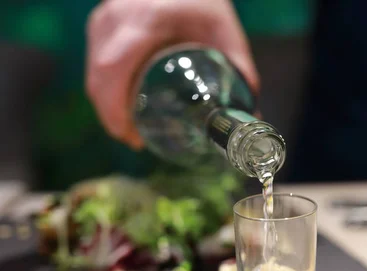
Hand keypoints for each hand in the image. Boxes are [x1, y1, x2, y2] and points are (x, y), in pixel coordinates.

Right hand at [86, 0, 257, 148]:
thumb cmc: (204, 0)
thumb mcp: (226, 31)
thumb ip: (240, 71)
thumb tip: (254, 115)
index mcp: (146, 20)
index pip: (113, 69)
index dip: (115, 108)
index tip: (132, 136)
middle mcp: (116, 18)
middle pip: (98, 77)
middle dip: (111, 115)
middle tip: (136, 140)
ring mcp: (103, 19)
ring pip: (93, 72)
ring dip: (107, 105)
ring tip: (131, 129)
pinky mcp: (100, 24)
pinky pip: (95, 62)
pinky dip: (106, 88)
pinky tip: (125, 104)